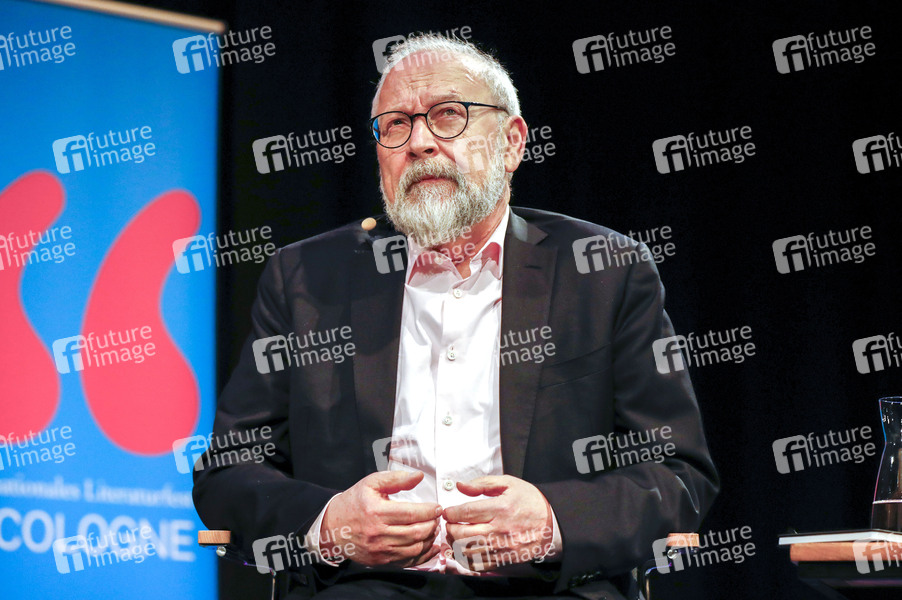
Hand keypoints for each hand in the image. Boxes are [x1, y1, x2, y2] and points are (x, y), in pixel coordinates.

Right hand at [320, 470, 441, 566]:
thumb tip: (418, 476)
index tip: (437, 507)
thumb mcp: (371, 484)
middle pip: (416, 532)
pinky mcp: (381, 562)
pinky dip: (423, 556)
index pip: (412, 513)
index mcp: (377, 512)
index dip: (429, 511)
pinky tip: (431, 547)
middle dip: (432, 524)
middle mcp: (379, 533)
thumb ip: (396, 479)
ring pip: (415, 548)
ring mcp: (380, 550)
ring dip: (430, 539)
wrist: (332, 527)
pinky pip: (408, 562)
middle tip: (437, 518)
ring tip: (433, 529)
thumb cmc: (354, 502)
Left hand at [443, 475, 554, 570]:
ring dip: (455, 543)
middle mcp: (499, 529)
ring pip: (467, 550)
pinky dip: (466, 559)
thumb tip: (460, 485)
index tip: (448, 512)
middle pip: (462, 533)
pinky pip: (478, 565)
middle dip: (450, 528)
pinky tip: (465, 549)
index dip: (451, 512)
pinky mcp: (504, 559)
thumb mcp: (509, 483)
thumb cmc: (530, 501)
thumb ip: (482, 483)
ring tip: (456, 534)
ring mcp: (501, 547)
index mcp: (500, 508)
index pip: (466, 512)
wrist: (551, 523)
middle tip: (450, 523)